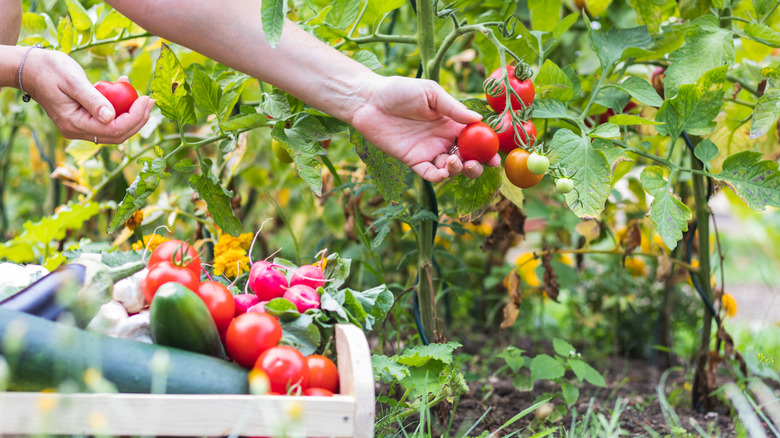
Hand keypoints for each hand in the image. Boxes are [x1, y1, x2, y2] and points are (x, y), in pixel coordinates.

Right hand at [22, 49, 152, 143]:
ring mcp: (81, 127)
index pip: (113, 130)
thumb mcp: (72, 81)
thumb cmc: (49, 69)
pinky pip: (108, 120)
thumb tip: (111, 117)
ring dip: (132, 114)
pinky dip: (120, 108)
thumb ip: (92, 99)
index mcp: (74, 124)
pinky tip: (124, 87)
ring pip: (115, 129)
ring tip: (142, 95)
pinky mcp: (85, 120)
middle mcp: (78, 131)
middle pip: (118, 134)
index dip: (135, 118)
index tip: (146, 100)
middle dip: (138, 119)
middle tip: (150, 100)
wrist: (31, 69)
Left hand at [349, 76, 500, 182]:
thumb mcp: (430, 93)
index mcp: (452, 122)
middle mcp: (443, 139)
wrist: (369, 100)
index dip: (487, 149)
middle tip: (477, 164)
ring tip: (455, 161)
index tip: (495, 156)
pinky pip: (430, 175)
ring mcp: (429, 151)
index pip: (475, 139)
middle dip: (477, 165)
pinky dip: (440, 177)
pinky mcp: (413, 161)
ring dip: (459, 170)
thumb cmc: (400, 90)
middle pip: (467, 158)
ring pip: (451, 169)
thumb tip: (478, 119)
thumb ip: (453, 108)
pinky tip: (444, 171)